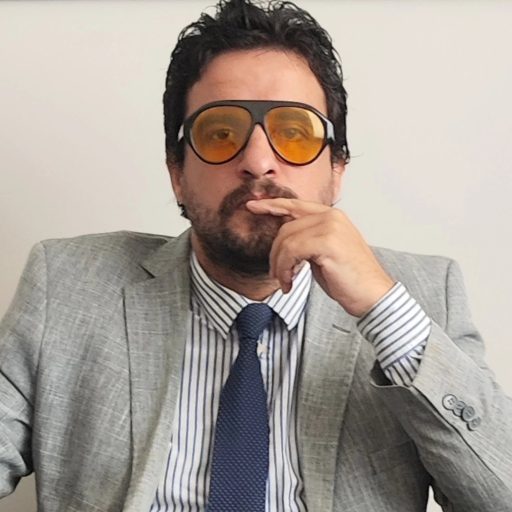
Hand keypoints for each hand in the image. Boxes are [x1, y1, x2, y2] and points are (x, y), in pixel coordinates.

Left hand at [245, 198, 393, 316]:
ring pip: (285, 241)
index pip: (295, 205)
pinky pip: (291, 251)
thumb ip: (306, 240)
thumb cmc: (349, 279)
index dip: (272, 205)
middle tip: (277, 275)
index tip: (252, 206)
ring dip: (279, 265)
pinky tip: (290, 282)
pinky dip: (285, 269)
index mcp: (332, 216)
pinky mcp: (327, 242)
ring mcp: (330, 227)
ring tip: (285, 281)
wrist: (373, 295)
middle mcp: (331, 217)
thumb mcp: (323, 253)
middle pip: (285, 228)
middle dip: (274, 253)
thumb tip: (283, 241)